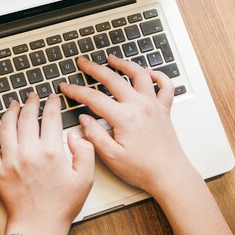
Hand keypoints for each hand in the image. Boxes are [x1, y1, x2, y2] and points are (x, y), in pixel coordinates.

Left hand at [0, 94, 93, 234]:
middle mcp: (29, 153)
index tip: (53, 98)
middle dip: (32, 102)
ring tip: (15, 104)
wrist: (40, 227)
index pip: (51, 117)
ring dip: (10, 111)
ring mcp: (10, 161)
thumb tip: (76, 134)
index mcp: (52, 152)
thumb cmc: (62, 205)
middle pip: (28, 117)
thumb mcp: (86, 178)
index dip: (52, 103)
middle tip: (33, 96)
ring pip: (6, 126)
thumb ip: (86, 151)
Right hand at [60, 55, 197, 196]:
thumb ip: (95, 136)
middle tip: (83, 62)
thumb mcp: (111, 157)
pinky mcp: (164, 110)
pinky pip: (165, 85)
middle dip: (95, 68)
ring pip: (139, 75)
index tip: (66, 87)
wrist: (169, 175)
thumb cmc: (142, 169)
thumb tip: (84, 120)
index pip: (94, 98)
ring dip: (124, 64)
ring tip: (112, 59)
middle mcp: (140, 106)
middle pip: (113, 79)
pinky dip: (158, 75)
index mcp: (124, 118)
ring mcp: (153, 105)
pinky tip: (148, 73)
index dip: (76, 91)